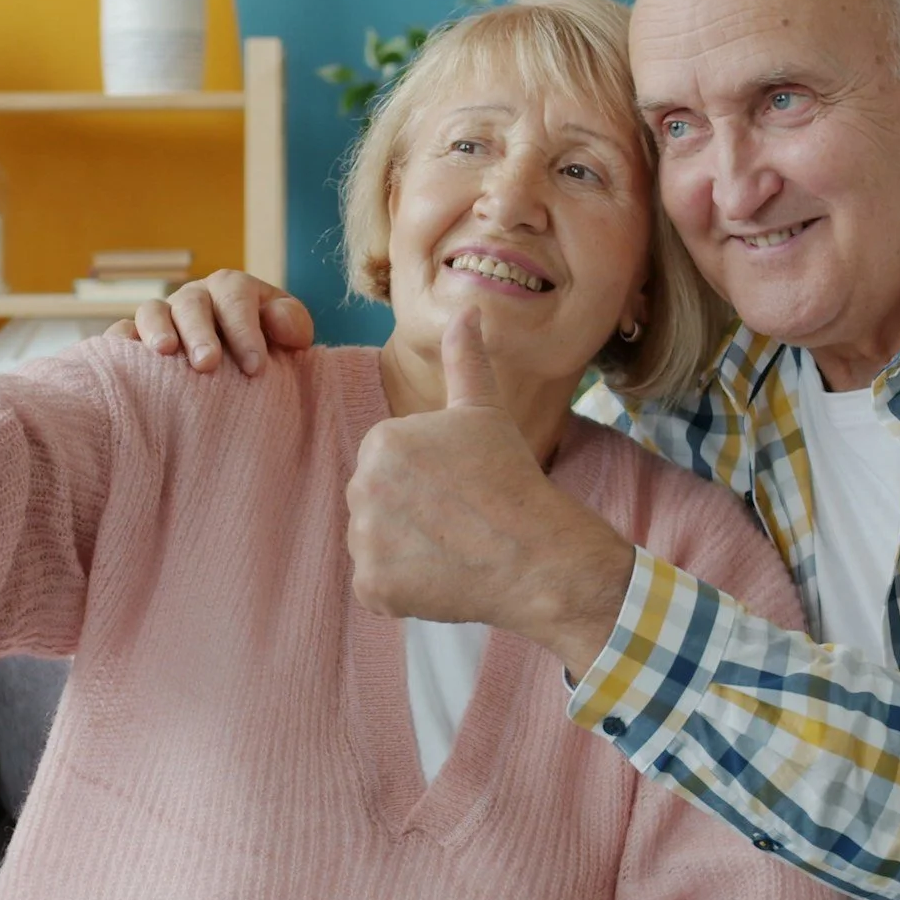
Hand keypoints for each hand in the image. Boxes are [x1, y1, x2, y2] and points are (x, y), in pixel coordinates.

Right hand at [105, 269, 313, 374]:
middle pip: (192, 305)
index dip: (245, 331)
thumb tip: (278, 321)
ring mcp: (164, 315)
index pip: (236, 299)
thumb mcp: (289, 335)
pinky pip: (121, 333)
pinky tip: (123, 360)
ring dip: (156, 330)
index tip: (255, 367)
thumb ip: (293, 323)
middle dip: (200, 333)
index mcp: (232, 289)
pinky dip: (120, 342)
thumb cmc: (267, 348)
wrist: (242, 367)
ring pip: (152, 311)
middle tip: (208, 364)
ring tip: (164, 353)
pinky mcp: (138, 337)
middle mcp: (195, 297)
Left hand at [345, 310, 636, 669]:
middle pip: (374, 501)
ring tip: (450, 548)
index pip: (386, 461)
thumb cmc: (512, 478)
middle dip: (409, 511)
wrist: (537, 554)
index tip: (458, 487)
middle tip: (457, 519)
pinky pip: (376, 587)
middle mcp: (362, 487)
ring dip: (404, 550)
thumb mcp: (485, 411)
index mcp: (382, 441)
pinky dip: (403, 589)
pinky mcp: (372, 587)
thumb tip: (466, 310)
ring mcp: (364, 541)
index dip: (425, 477)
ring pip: (372, 543)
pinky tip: (441, 578)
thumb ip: (464, 359)